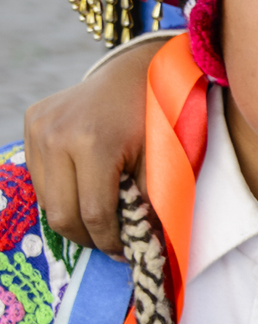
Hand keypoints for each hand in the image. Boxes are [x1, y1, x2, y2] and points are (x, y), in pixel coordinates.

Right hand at [24, 38, 160, 255]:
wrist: (136, 71)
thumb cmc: (158, 117)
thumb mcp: (161, 161)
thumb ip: (146, 202)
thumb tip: (139, 244)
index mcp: (93, 143)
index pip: (93, 214)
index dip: (109, 241)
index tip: (125, 253)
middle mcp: (56, 135)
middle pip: (61, 213)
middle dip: (87, 236)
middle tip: (110, 244)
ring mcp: (38, 128)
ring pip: (46, 198)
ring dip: (72, 217)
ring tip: (99, 220)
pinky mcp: (31, 123)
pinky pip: (40, 177)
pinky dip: (61, 193)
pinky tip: (85, 191)